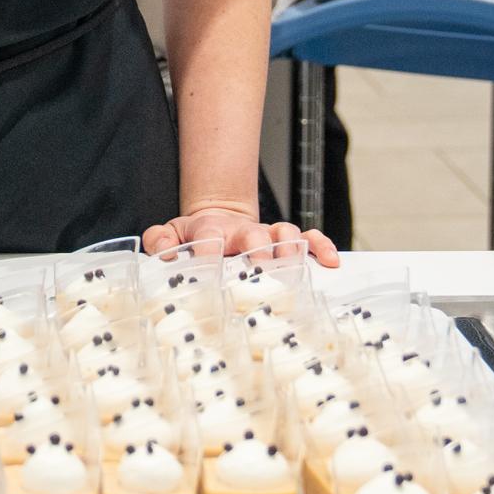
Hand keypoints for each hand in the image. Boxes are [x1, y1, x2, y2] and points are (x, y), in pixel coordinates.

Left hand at [139, 203, 336, 265]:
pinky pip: (309, 237)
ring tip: (298, 266)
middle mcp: (242, 231)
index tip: (210, 271)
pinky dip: (321, 246)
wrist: (217, 221)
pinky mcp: (285, 240)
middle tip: (262, 269)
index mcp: (211, 231)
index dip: (209, 252)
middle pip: (254, 235)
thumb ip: (161, 240)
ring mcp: (267, 234)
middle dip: (259, 250)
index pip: (209, 237)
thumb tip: (166, 252)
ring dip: (292, 247)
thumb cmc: (195, 237)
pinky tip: (331, 262)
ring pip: (286, 233)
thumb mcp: (171, 234)